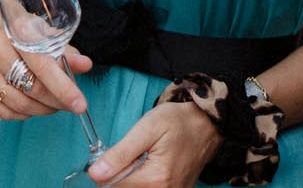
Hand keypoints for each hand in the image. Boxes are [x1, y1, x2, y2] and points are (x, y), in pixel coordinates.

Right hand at [0, 17, 92, 121]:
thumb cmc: (15, 26)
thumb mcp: (41, 30)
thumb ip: (64, 50)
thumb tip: (85, 65)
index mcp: (15, 31)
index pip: (43, 68)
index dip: (64, 89)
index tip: (80, 105)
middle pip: (31, 89)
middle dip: (55, 101)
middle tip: (69, 104)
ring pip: (17, 104)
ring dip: (40, 109)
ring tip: (51, 104)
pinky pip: (0, 111)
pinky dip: (19, 114)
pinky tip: (30, 106)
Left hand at [90, 98, 216, 185]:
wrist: (207, 124)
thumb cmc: (178, 122)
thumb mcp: (147, 128)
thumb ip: (120, 153)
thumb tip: (94, 174)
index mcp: (155, 179)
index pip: (112, 186)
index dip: (106, 170)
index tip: (114, 155)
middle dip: (119, 176)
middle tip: (132, 155)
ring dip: (131, 180)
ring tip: (142, 160)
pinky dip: (142, 182)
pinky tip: (149, 169)